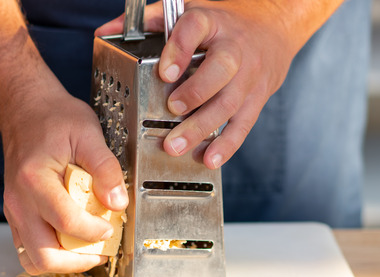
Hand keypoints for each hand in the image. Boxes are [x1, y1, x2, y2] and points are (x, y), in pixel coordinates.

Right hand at [1, 91, 127, 274]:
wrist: (24, 111)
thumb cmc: (54, 118)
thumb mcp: (88, 133)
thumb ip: (106, 168)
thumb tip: (118, 202)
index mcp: (34, 180)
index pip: (65, 223)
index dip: (94, 232)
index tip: (111, 226)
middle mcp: (19, 202)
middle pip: (44, 255)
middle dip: (79, 261)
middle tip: (102, 249)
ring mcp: (14, 212)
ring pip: (33, 260)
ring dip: (63, 263)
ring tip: (88, 250)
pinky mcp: (16, 216)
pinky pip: (28, 250)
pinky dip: (51, 254)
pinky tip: (72, 241)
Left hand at [96, 1, 320, 168]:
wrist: (273, 25)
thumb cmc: (223, 22)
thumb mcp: (188, 11)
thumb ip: (148, 22)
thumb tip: (106, 32)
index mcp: (211, 22)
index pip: (195, 28)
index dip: (179, 49)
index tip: (164, 72)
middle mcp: (234, 47)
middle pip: (221, 69)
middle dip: (196, 92)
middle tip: (172, 110)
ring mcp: (249, 75)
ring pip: (229, 102)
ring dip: (202, 127)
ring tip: (177, 146)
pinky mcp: (257, 98)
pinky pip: (244, 124)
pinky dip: (226, 145)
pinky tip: (209, 159)